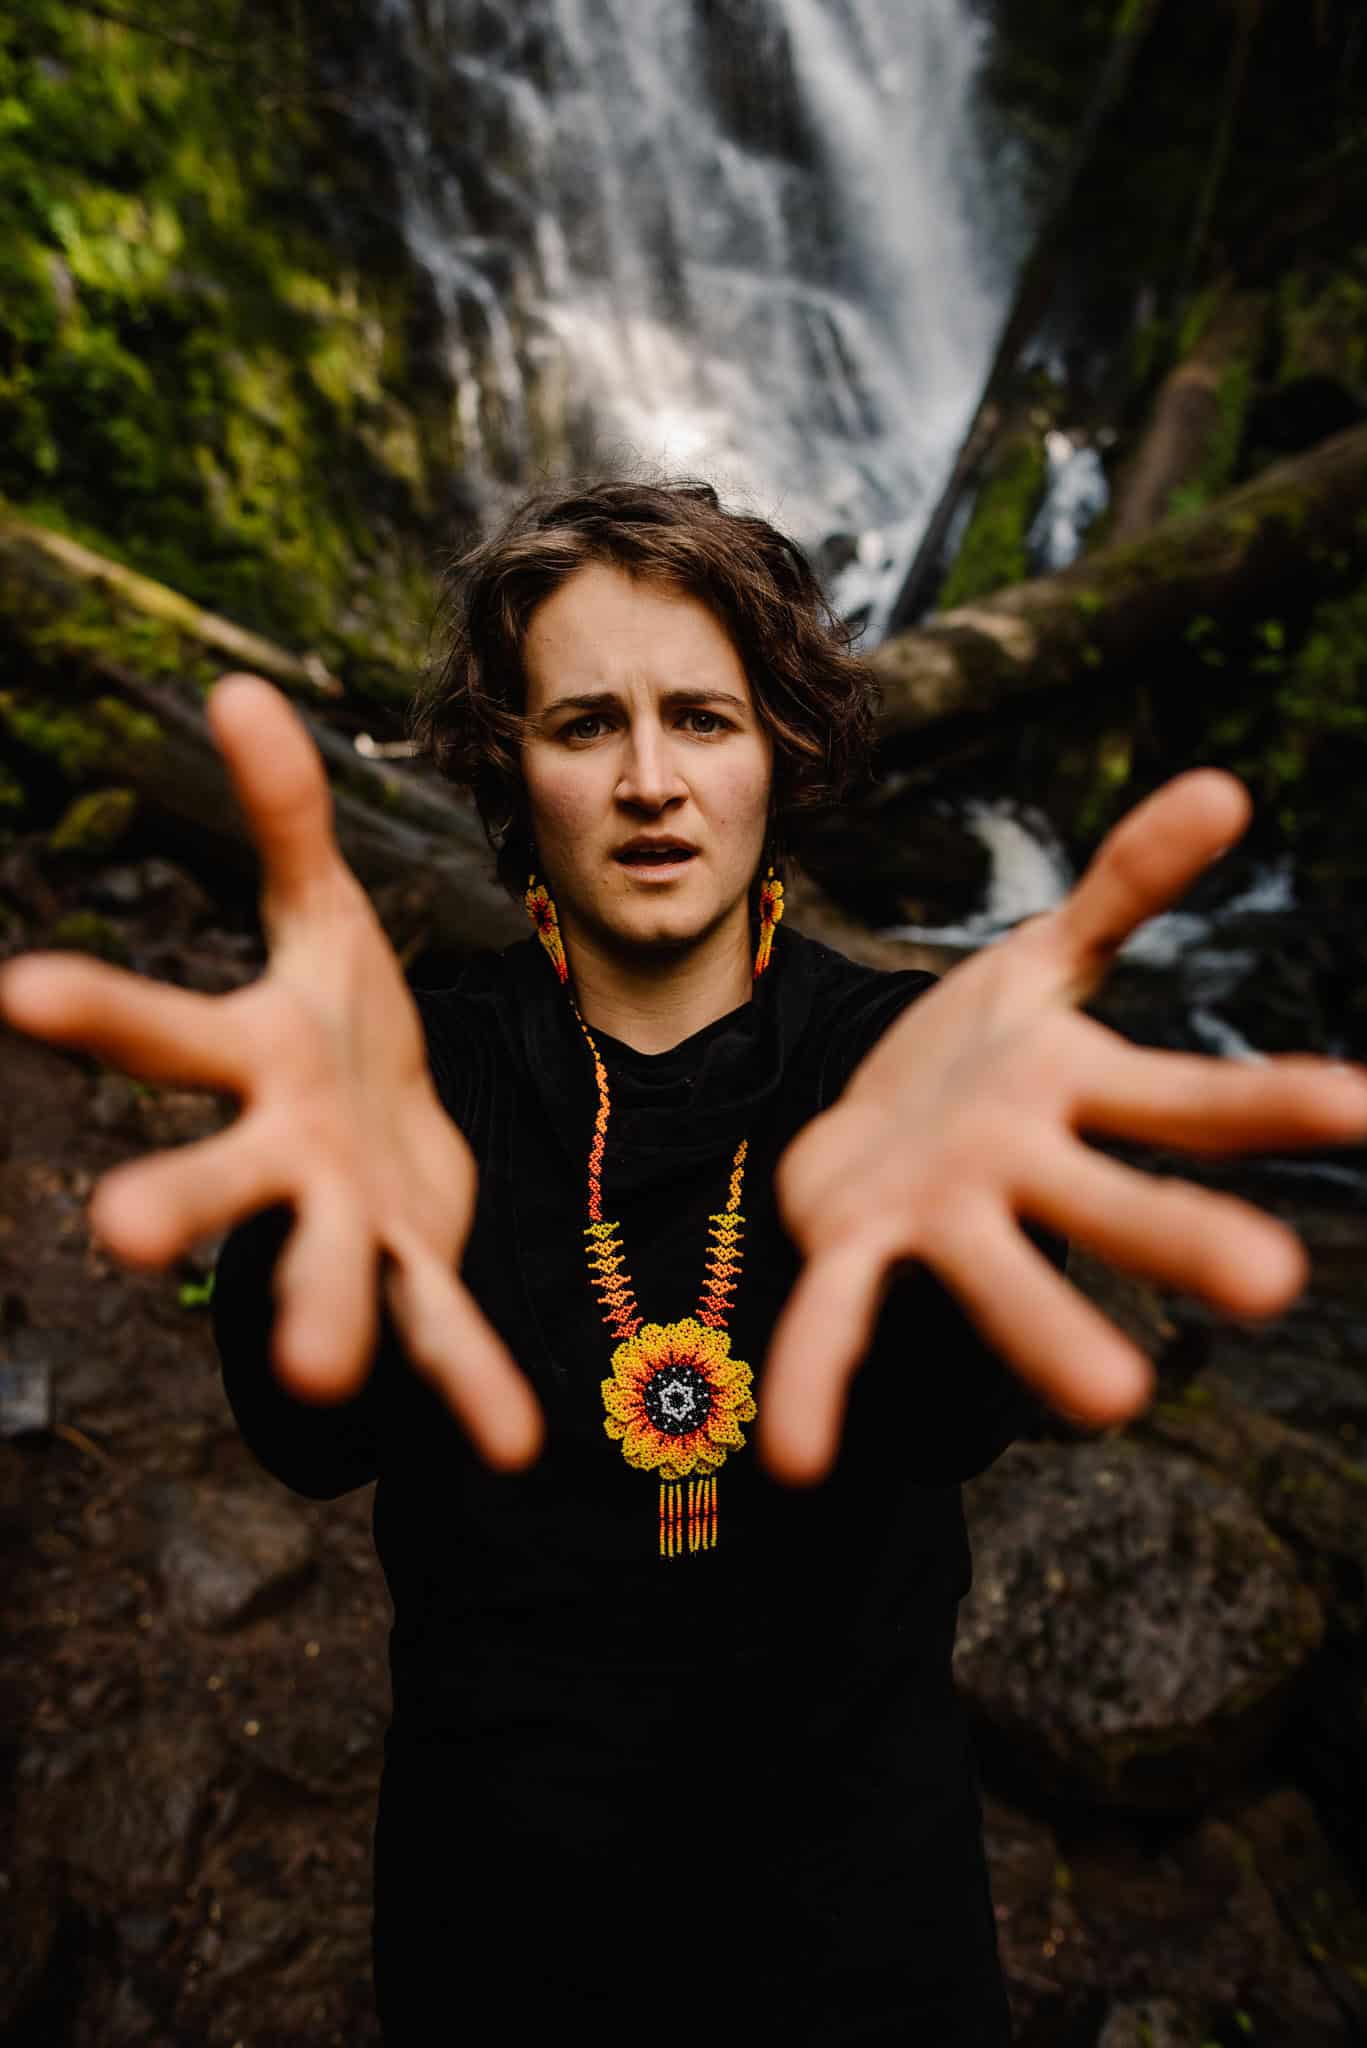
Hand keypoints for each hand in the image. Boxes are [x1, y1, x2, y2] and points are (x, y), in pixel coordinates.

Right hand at [0, 675, 541, 1468]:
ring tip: (317, 1371)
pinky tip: (514, 1448)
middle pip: (221, 1173)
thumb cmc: (335, 1020)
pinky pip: (440, 1331)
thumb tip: (240, 685)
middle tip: (121, 1231)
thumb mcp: (323, 916)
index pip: (164, 1026)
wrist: (391, 1131)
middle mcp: (279, 1150)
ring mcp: (342, 1220)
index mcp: (252, 1055)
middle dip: (179, 1198)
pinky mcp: (410, 1271)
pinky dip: (469, 1386)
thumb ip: (286, 819)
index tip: (17, 989)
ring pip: (322, 1267)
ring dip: (318, 1314)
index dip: (98, 1007)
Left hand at [763, 769, 1366, 1482]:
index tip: (1363, 1108)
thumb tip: (1225, 789)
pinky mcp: (853, 1246)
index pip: (1186, 1096)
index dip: (1270, 1099)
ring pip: (997, 1271)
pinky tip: (795, 1456)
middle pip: (1108, 1198)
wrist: (872, 1117)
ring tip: (1108, 1402)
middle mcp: (1022, 1166)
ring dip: (1045, 1329)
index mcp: (1074, 1088)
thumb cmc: (983, 1051)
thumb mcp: (1046, 957)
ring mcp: (941, 1215)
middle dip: (1180, 1233)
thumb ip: (1126, 887)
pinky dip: (815, 1377)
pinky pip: (834, 1318)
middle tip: (1273, 1282)